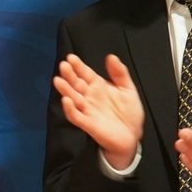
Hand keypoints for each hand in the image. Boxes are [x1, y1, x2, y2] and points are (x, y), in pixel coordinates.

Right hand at [54, 53, 143, 169]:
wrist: (132, 135)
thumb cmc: (129, 113)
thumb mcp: (128, 89)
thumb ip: (120, 73)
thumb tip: (111, 56)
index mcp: (98, 87)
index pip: (85, 74)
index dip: (78, 66)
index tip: (71, 57)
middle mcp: (90, 97)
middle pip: (76, 84)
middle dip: (69, 75)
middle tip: (63, 65)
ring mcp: (87, 110)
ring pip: (73, 98)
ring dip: (65, 90)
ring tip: (58, 80)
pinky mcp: (87, 123)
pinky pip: (75, 116)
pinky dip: (70, 109)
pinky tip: (66, 100)